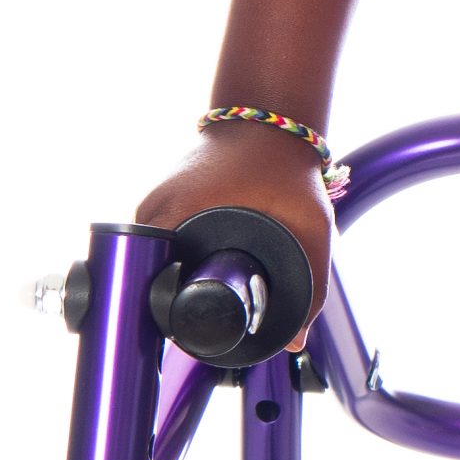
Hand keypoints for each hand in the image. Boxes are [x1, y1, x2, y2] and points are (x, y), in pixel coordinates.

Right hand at [135, 120, 335, 350]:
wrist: (271, 118)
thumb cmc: (288, 169)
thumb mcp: (310, 226)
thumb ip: (313, 285)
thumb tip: (297, 341)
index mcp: (173, 217)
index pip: (150, 287)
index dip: (170, 318)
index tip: (192, 334)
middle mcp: (150, 211)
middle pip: (146, 279)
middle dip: (172, 305)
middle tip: (204, 321)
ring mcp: (151, 204)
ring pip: (150, 261)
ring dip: (171, 281)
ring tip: (199, 299)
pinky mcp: (159, 200)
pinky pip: (159, 243)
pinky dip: (174, 259)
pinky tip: (195, 271)